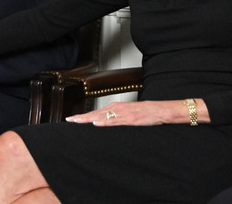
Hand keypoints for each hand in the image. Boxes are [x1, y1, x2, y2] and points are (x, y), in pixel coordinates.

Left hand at [65, 100, 187, 126]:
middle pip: (95, 113)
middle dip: (81, 117)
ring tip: (76, 121)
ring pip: (102, 116)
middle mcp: (117, 108)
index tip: (72, 119)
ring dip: (88, 118)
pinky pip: (115, 121)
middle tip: (68, 120)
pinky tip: (96, 123)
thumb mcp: (129, 116)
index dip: (84, 116)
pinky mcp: (130, 119)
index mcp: (116, 108)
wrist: (163, 110)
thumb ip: (117, 119)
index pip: (96, 112)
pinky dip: (105, 121)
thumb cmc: (147, 113)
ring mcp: (123, 113)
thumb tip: (105, 124)